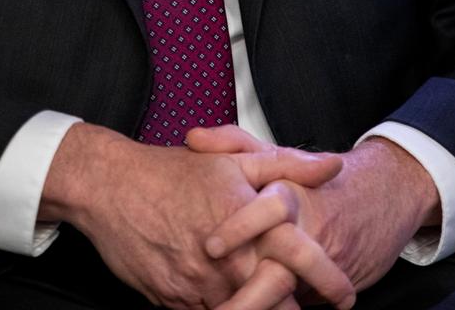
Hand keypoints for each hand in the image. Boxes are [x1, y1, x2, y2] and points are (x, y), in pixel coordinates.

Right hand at [40, 122, 354, 309]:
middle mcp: (227, 262)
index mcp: (249, 225)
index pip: (301, 264)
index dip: (330, 282)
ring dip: (258, 308)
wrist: (110, 187)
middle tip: (307, 304)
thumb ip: (287, 164)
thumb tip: (332, 165)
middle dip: (296, 306)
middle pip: (277, 302)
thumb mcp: (233, 159)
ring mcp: (198, 287)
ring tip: (270, 303)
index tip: (344, 294)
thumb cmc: (171, 172)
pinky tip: (230, 301)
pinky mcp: (173, 303)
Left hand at [187, 126, 440, 308]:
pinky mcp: (329, 289)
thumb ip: (233, 143)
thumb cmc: (318, 179)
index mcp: (291, 195)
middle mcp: (307, 232)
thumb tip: (193, 139)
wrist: (384, 197)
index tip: (212, 247)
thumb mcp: (278, 156)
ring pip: (289, 297)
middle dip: (248, 296)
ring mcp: (321, 264)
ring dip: (262, 309)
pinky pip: (300, 305)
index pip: (269, 209)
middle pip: (279, 269)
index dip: (241, 226)